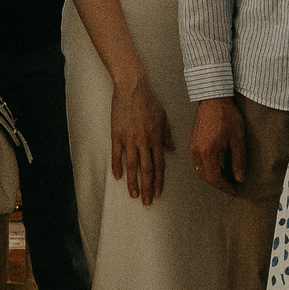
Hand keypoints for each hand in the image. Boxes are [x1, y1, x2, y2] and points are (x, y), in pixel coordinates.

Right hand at [110, 73, 172, 204]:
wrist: (132, 87)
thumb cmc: (149, 101)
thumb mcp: (163, 117)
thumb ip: (167, 134)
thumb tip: (171, 148)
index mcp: (156, 138)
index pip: (160, 165)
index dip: (159, 181)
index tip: (158, 193)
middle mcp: (144, 141)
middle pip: (147, 170)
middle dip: (148, 188)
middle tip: (147, 202)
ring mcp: (129, 139)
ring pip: (132, 166)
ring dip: (133, 182)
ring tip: (133, 195)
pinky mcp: (117, 134)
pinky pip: (117, 154)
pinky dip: (117, 166)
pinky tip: (117, 177)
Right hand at [190, 96, 246, 193]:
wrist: (214, 99)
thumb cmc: (226, 115)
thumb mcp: (237, 139)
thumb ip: (238, 160)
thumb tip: (240, 177)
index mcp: (207, 151)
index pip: (214, 177)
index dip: (224, 186)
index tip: (234, 189)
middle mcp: (196, 151)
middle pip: (205, 176)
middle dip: (218, 184)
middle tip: (231, 186)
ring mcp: (192, 146)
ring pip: (199, 170)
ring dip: (212, 176)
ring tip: (226, 177)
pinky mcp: (192, 142)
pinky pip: (197, 161)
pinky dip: (207, 168)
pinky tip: (218, 166)